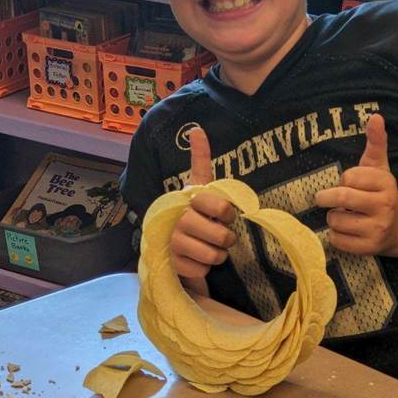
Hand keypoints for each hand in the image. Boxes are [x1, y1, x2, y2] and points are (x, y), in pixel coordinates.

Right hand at [171, 127, 236, 287]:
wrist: (170, 245)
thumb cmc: (193, 214)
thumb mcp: (200, 187)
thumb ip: (200, 160)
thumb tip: (196, 129)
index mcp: (186, 198)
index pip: (218, 204)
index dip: (227, 212)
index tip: (226, 214)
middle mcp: (178, 218)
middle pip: (222, 233)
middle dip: (227, 237)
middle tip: (220, 235)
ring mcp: (173, 242)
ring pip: (215, 254)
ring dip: (218, 254)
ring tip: (208, 248)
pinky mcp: (172, 265)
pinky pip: (204, 269)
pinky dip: (205, 268)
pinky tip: (195, 260)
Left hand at [314, 114, 397, 255]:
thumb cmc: (380, 191)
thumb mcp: (379, 166)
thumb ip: (376, 141)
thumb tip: (375, 116)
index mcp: (386, 183)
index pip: (349, 177)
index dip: (344, 179)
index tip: (347, 182)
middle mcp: (384, 206)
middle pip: (341, 198)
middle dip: (326, 197)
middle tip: (323, 198)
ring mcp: (377, 229)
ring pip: (336, 220)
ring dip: (332, 217)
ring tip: (342, 215)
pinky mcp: (369, 248)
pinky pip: (337, 240)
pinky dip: (335, 235)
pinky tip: (345, 230)